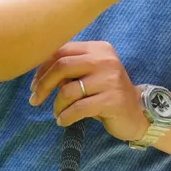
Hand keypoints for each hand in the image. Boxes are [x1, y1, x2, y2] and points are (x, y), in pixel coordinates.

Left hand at [29, 41, 149, 141]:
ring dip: (57, 106)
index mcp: (99, 49)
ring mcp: (111, 79)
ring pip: (68, 90)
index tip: (34, 85)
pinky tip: (64, 121)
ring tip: (59, 114)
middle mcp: (106, 59)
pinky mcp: (112, 99)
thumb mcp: (89, 76)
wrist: (137, 112)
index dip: (42, 68)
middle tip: (35, 100)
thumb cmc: (107, 94)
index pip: (62, 51)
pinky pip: (78, 108)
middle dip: (43, 85)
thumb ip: (70, 71)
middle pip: (62, 66)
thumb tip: (40, 76)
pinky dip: (66, 117)